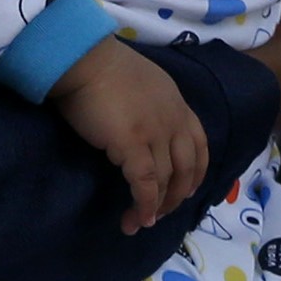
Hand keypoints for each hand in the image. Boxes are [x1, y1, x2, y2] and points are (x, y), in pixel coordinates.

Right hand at [47, 36, 211, 232]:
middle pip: (187, 167)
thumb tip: (136, 123)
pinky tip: (136, 219)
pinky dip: (143, 204)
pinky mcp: (133, 145)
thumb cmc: (99, 65)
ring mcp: (156, 134)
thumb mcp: (138, 81)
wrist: (82, 58)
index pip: (199, 144)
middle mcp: (174, 121)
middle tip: (162, 212)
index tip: (186, 189)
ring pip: (167, 180)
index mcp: (176, 104)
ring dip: (157, 206)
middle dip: (177, 195)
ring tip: (143, 222)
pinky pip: (144, 183)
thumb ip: (147, 103)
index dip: (195, 172)